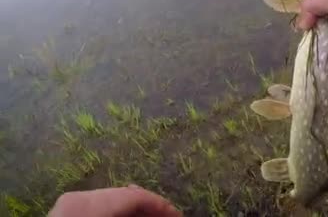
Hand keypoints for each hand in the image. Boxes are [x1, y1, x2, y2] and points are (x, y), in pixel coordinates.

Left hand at [48, 185, 180, 216]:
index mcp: (90, 203)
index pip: (135, 196)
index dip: (162, 206)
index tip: (180, 216)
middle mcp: (78, 198)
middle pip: (123, 197)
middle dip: (148, 210)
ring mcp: (68, 206)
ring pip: (110, 204)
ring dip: (133, 215)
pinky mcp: (63, 216)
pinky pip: (97, 211)